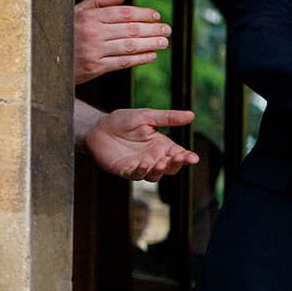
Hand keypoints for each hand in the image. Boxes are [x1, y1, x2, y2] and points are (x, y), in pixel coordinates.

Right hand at [74, 0, 170, 85]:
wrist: (47, 58)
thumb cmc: (65, 31)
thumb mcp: (76, 12)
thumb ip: (97, 2)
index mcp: (89, 16)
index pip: (123, 13)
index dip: (143, 14)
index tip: (157, 16)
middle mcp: (93, 32)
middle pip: (130, 29)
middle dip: (152, 29)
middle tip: (167, 30)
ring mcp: (94, 50)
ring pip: (129, 46)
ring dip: (150, 44)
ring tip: (164, 42)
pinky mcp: (95, 67)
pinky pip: (123, 62)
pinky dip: (140, 59)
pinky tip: (152, 55)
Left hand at [83, 106, 198, 181]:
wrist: (97, 128)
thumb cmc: (122, 121)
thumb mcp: (147, 116)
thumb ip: (168, 118)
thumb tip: (192, 115)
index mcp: (162, 145)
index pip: (179, 154)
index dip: (187, 157)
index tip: (193, 158)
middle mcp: (154, 158)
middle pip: (171, 168)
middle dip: (176, 165)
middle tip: (179, 158)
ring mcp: (141, 166)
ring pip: (156, 175)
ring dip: (160, 171)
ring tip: (161, 163)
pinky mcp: (126, 171)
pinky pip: (137, 175)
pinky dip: (141, 171)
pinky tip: (143, 164)